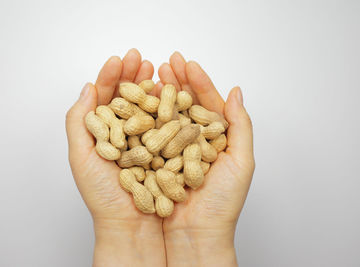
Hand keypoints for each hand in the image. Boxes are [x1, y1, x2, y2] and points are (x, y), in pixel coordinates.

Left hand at [65, 49, 164, 266]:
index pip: (103, 98)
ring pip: (145, 107)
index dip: (110, 76)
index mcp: (100, 132)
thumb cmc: (103, 196)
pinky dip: (165, 107)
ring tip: (155, 70)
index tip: (118, 59)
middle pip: (125, 97)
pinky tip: (168, 93)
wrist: (132, 225)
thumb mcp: (81, 156)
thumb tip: (87, 88)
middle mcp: (121, 133)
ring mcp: (142, 139)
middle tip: (138, 58)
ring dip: (149, 86)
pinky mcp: (162, 149)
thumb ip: (79, 121)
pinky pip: (163, 124)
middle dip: (131, 76)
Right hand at [156, 52, 254, 266]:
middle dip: (177, 81)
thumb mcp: (241, 162)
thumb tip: (237, 92)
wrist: (194, 235)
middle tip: (168, 62)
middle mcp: (193, 140)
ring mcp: (172, 149)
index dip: (199, 81)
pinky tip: (140, 101)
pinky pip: (150, 134)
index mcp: (215, 138)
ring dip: (159, 94)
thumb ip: (241, 126)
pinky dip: (145, 117)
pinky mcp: (155, 159)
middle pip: (184, 104)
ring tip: (152, 74)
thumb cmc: (222, 204)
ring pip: (166, 115)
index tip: (188, 63)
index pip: (208, 103)